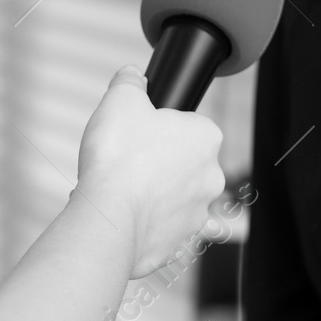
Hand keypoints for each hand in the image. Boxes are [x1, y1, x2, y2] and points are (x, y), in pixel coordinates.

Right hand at [76, 65, 224, 277]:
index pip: (188, 124)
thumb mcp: (120, 99)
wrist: (110, 219)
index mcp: (207, 138)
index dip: (158, 126)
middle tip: (124, 161)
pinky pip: (159, 228)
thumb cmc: (119, 158)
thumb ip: (130, 82)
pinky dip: (140, 223)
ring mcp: (196, 215)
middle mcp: (211, 178)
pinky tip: (118, 214)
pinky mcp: (178, 244)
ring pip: (171, 197)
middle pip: (180, 162)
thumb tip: (132, 76)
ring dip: (149, 194)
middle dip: (154, 162)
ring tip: (117, 190)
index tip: (136, 133)